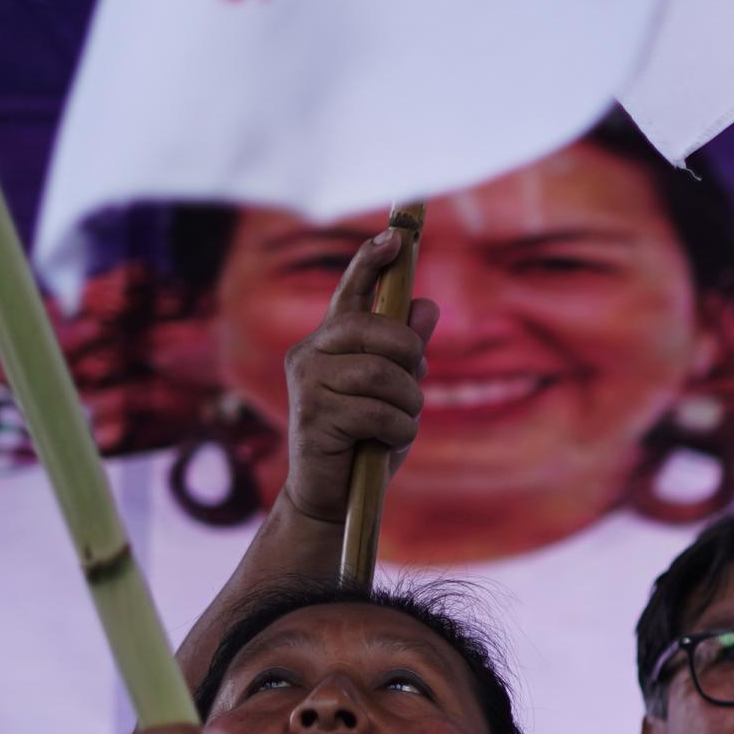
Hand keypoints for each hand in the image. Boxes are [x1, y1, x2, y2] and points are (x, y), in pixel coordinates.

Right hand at [274, 228, 436, 527]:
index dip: (371, 262)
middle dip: (410, 357)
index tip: (394, 236)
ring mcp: (307, 383)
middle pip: (378, 330)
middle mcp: (310, 353)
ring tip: (397, 423)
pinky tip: (386, 443)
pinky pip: (379, 411)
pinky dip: (398, 431)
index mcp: (330, 342)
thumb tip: (426, 305)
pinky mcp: (312, 415)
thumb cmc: (365, 441)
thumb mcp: (395, 394)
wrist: (333, 496)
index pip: (351, 293)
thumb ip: (407, 353)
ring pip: (383, 374)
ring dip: (407, 404)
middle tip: (413, 386)